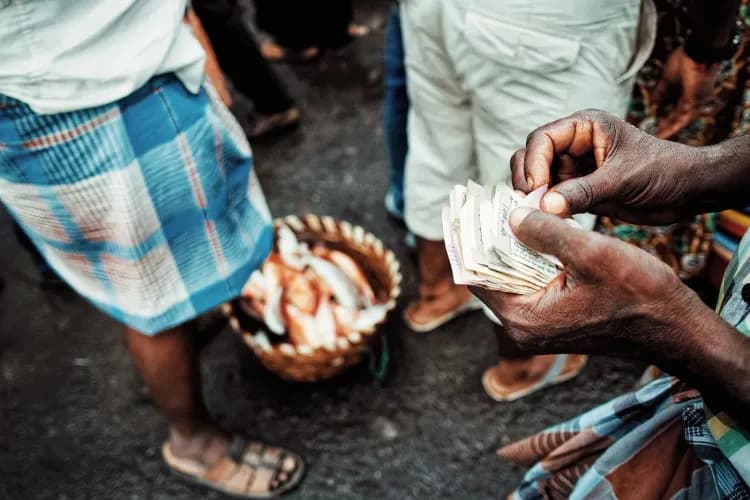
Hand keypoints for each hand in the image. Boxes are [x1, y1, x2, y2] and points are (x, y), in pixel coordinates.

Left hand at [471, 208, 701, 357]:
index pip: (476, 276)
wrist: (676, 328)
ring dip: (507, 248)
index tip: (462, 211)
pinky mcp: (555, 320)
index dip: (467, 241)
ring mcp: (540, 326)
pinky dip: (526, 259)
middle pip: (490, 277)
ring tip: (502, 211)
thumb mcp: (592, 254)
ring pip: (510, 279)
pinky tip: (530, 232)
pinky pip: (529, 285)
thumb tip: (511, 215)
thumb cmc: (640, 295)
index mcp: (524, 318)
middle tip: (483, 205)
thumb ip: (547, 232)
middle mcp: (524, 327)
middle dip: (486, 241)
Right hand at [510, 109, 703, 224]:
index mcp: (584, 127)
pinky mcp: (578, 192)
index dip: (533, 163)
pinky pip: (551, 200)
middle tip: (531, 205)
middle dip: (527, 179)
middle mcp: (574, 145)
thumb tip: (543, 206)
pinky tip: (548, 224)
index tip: (536, 190)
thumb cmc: (664, 171)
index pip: (542, 139)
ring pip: (536, 180)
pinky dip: (545, 211)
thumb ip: (582, 192)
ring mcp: (574, 169)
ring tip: (539, 216)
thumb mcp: (622, 179)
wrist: (689, 191)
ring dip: (533, 198)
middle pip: (530, 157)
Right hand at [651, 47, 718, 139]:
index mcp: (687, 90)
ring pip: (682, 117)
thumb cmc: (685, 58)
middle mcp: (694, 97)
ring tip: (659, 136)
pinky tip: (665, 132)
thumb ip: (661, 91)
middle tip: (658, 134)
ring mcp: (696, 99)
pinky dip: (674, 125)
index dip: (666, 115)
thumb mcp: (667, 78)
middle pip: (679, 114)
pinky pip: (684, 116)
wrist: (697, 49)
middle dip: (668, 124)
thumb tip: (654, 104)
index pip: (675, 107)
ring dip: (670, 127)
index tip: (657, 122)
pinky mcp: (695, 99)